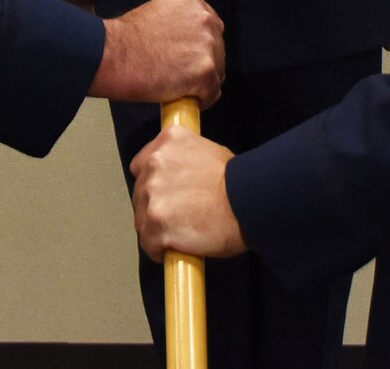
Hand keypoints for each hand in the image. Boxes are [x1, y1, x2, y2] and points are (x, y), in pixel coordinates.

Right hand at [90, 0, 224, 106]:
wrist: (114, 55)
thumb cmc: (126, 38)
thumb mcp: (157, 13)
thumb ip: (178, 22)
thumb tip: (184, 39)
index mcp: (194, 2)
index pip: (211, 26)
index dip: (201, 45)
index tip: (192, 55)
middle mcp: (205, 20)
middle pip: (218, 49)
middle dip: (203, 63)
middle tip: (183, 73)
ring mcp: (208, 46)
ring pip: (217, 72)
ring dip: (202, 82)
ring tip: (180, 87)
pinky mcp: (205, 72)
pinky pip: (212, 92)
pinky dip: (201, 100)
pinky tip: (184, 98)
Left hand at [130, 126, 247, 258]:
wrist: (248, 203)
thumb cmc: (237, 182)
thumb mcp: (208, 151)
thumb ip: (182, 159)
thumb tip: (176, 177)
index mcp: (168, 141)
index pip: (142, 165)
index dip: (152, 182)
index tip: (164, 193)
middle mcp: (155, 163)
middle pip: (140, 193)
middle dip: (155, 205)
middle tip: (176, 216)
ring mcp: (153, 193)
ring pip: (141, 218)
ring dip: (155, 228)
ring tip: (178, 234)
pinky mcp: (155, 222)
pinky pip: (148, 242)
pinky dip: (158, 249)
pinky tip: (174, 249)